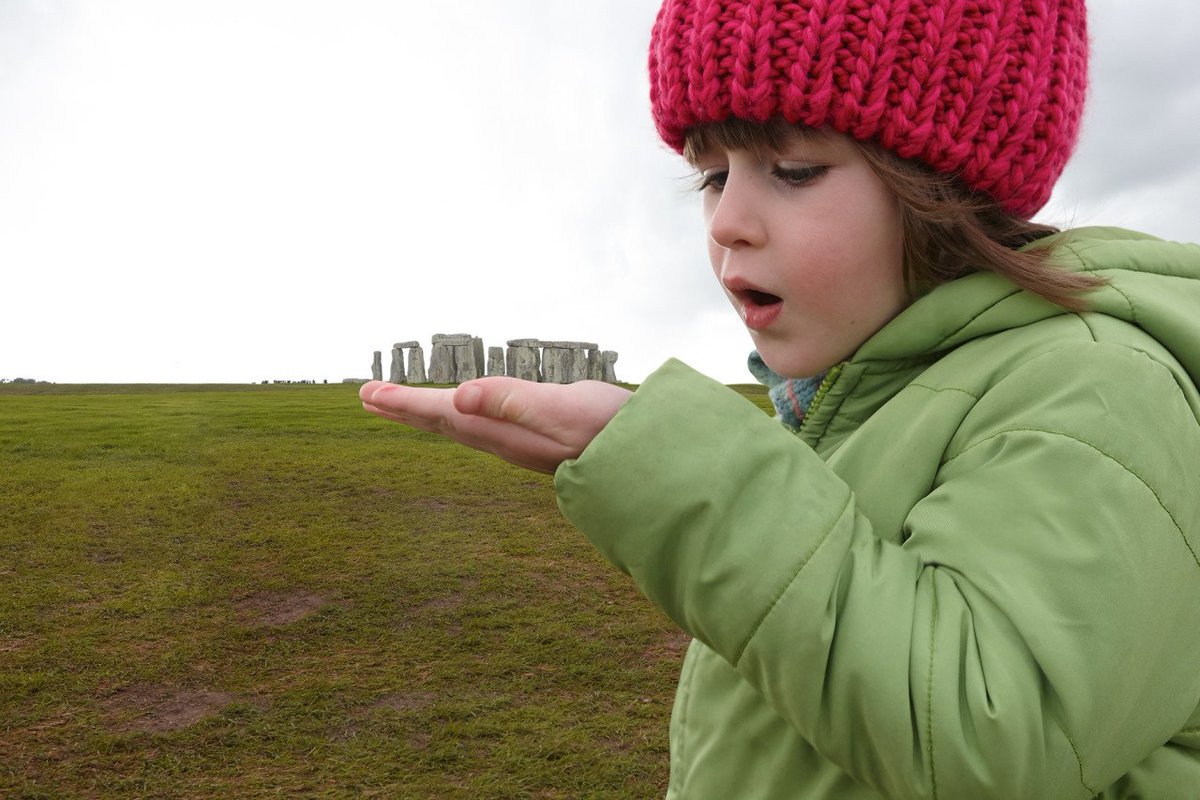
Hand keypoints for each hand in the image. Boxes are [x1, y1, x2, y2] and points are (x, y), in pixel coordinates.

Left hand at [360, 378, 632, 472]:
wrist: (649, 460)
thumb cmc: (609, 429)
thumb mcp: (560, 409)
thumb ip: (512, 401)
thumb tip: (458, 396)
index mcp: (502, 430)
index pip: (443, 412)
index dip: (405, 403)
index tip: (368, 394)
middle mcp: (506, 439)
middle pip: (444, 422)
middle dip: (406, 409)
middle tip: (369, 398)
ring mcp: (521, 441)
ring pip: (462, 425)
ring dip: (428, 413)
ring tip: (403, 405)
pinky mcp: (538, 438)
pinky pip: (485, 425)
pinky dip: (462, 414)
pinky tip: (466, 413)